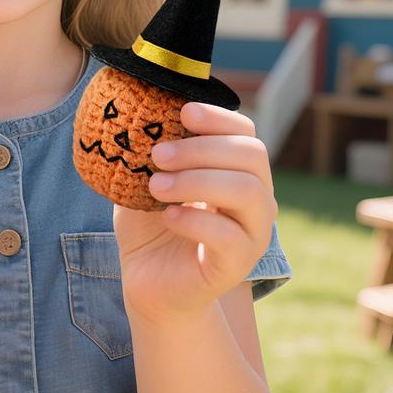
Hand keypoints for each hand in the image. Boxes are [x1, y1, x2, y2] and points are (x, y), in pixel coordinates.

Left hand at [112, 101, 277, 322]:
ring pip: (248, 192)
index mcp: (236, 171)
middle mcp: (255, 198)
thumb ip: (148, 151)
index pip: (245, 133)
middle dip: (201, 148)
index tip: (183, 112)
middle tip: (157, 155)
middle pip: (251, 155)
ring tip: (156, 186)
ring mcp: (252, 232)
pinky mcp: (238, 264)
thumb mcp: (144, 179)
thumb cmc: (149, 224)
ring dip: (198, 181)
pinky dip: (195, 220)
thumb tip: (137, 112)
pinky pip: (231, 236)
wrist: (147, 280)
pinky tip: (167, 216)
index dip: (218, 118)